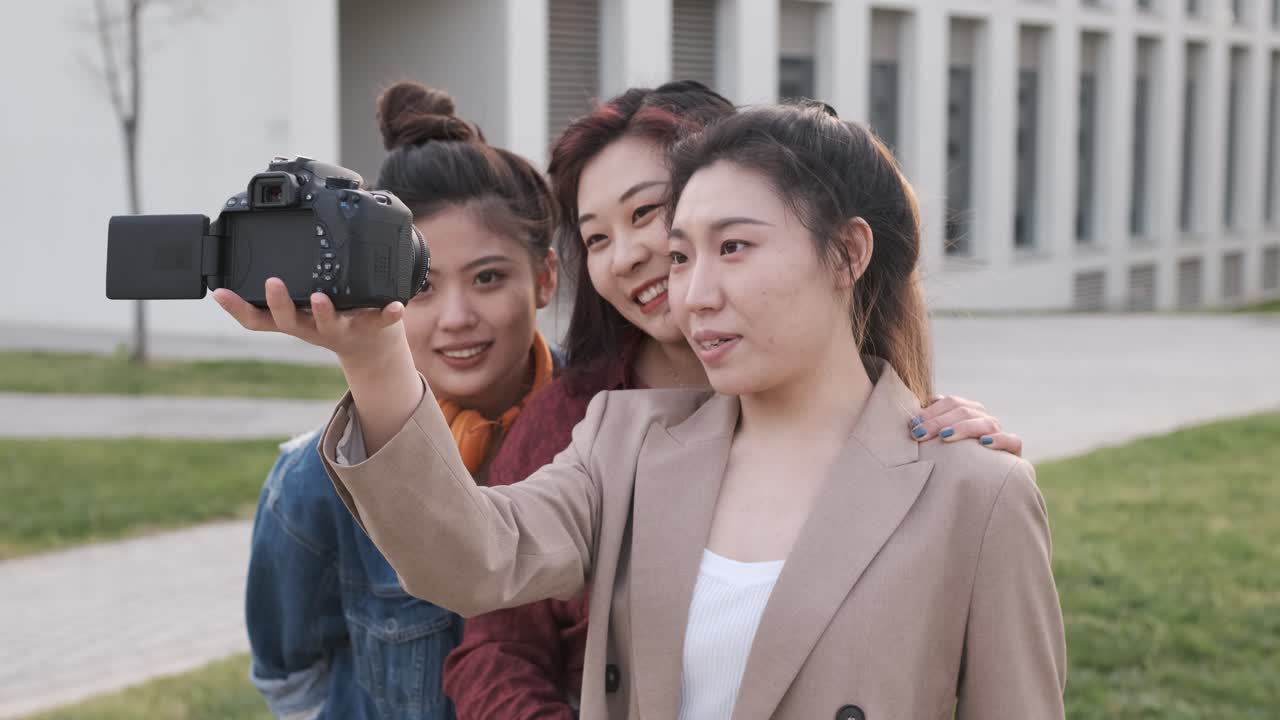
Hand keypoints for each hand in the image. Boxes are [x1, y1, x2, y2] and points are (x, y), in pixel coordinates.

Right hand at [212, 278, 405, 365]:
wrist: (369, 348)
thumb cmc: (329, 321)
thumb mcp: (296, 311)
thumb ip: (272, 296)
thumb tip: (241, 268)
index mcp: (292, 320)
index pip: (256, 319)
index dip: (235, 308)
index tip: (220, 291)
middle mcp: (312, 328)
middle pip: (289, 321)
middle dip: (279, 303)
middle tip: (271, 284)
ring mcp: (340, 329)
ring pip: (329, 325)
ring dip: (323, 312)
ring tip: (320, 298)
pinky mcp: (369, 327)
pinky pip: (379, 321)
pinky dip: (387, 314)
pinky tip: (395, 306)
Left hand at [907, 395, 1022, 455]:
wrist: (981, 487)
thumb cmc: (953, 463)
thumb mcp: (939, 445)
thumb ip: (930, 429)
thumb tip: (912, 421)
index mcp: (968, 412)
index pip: (951, 402)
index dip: (931, 412)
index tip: (913, 426)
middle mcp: (984, 419)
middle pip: (965, 410)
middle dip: (939, 421)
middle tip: (920, 434)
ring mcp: (999, 433)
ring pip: (986, 422)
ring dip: (964, 427)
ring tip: (945, 437)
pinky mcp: (1013, 452)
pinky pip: (1012, 440)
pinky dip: (999, 439)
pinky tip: (984, 443)